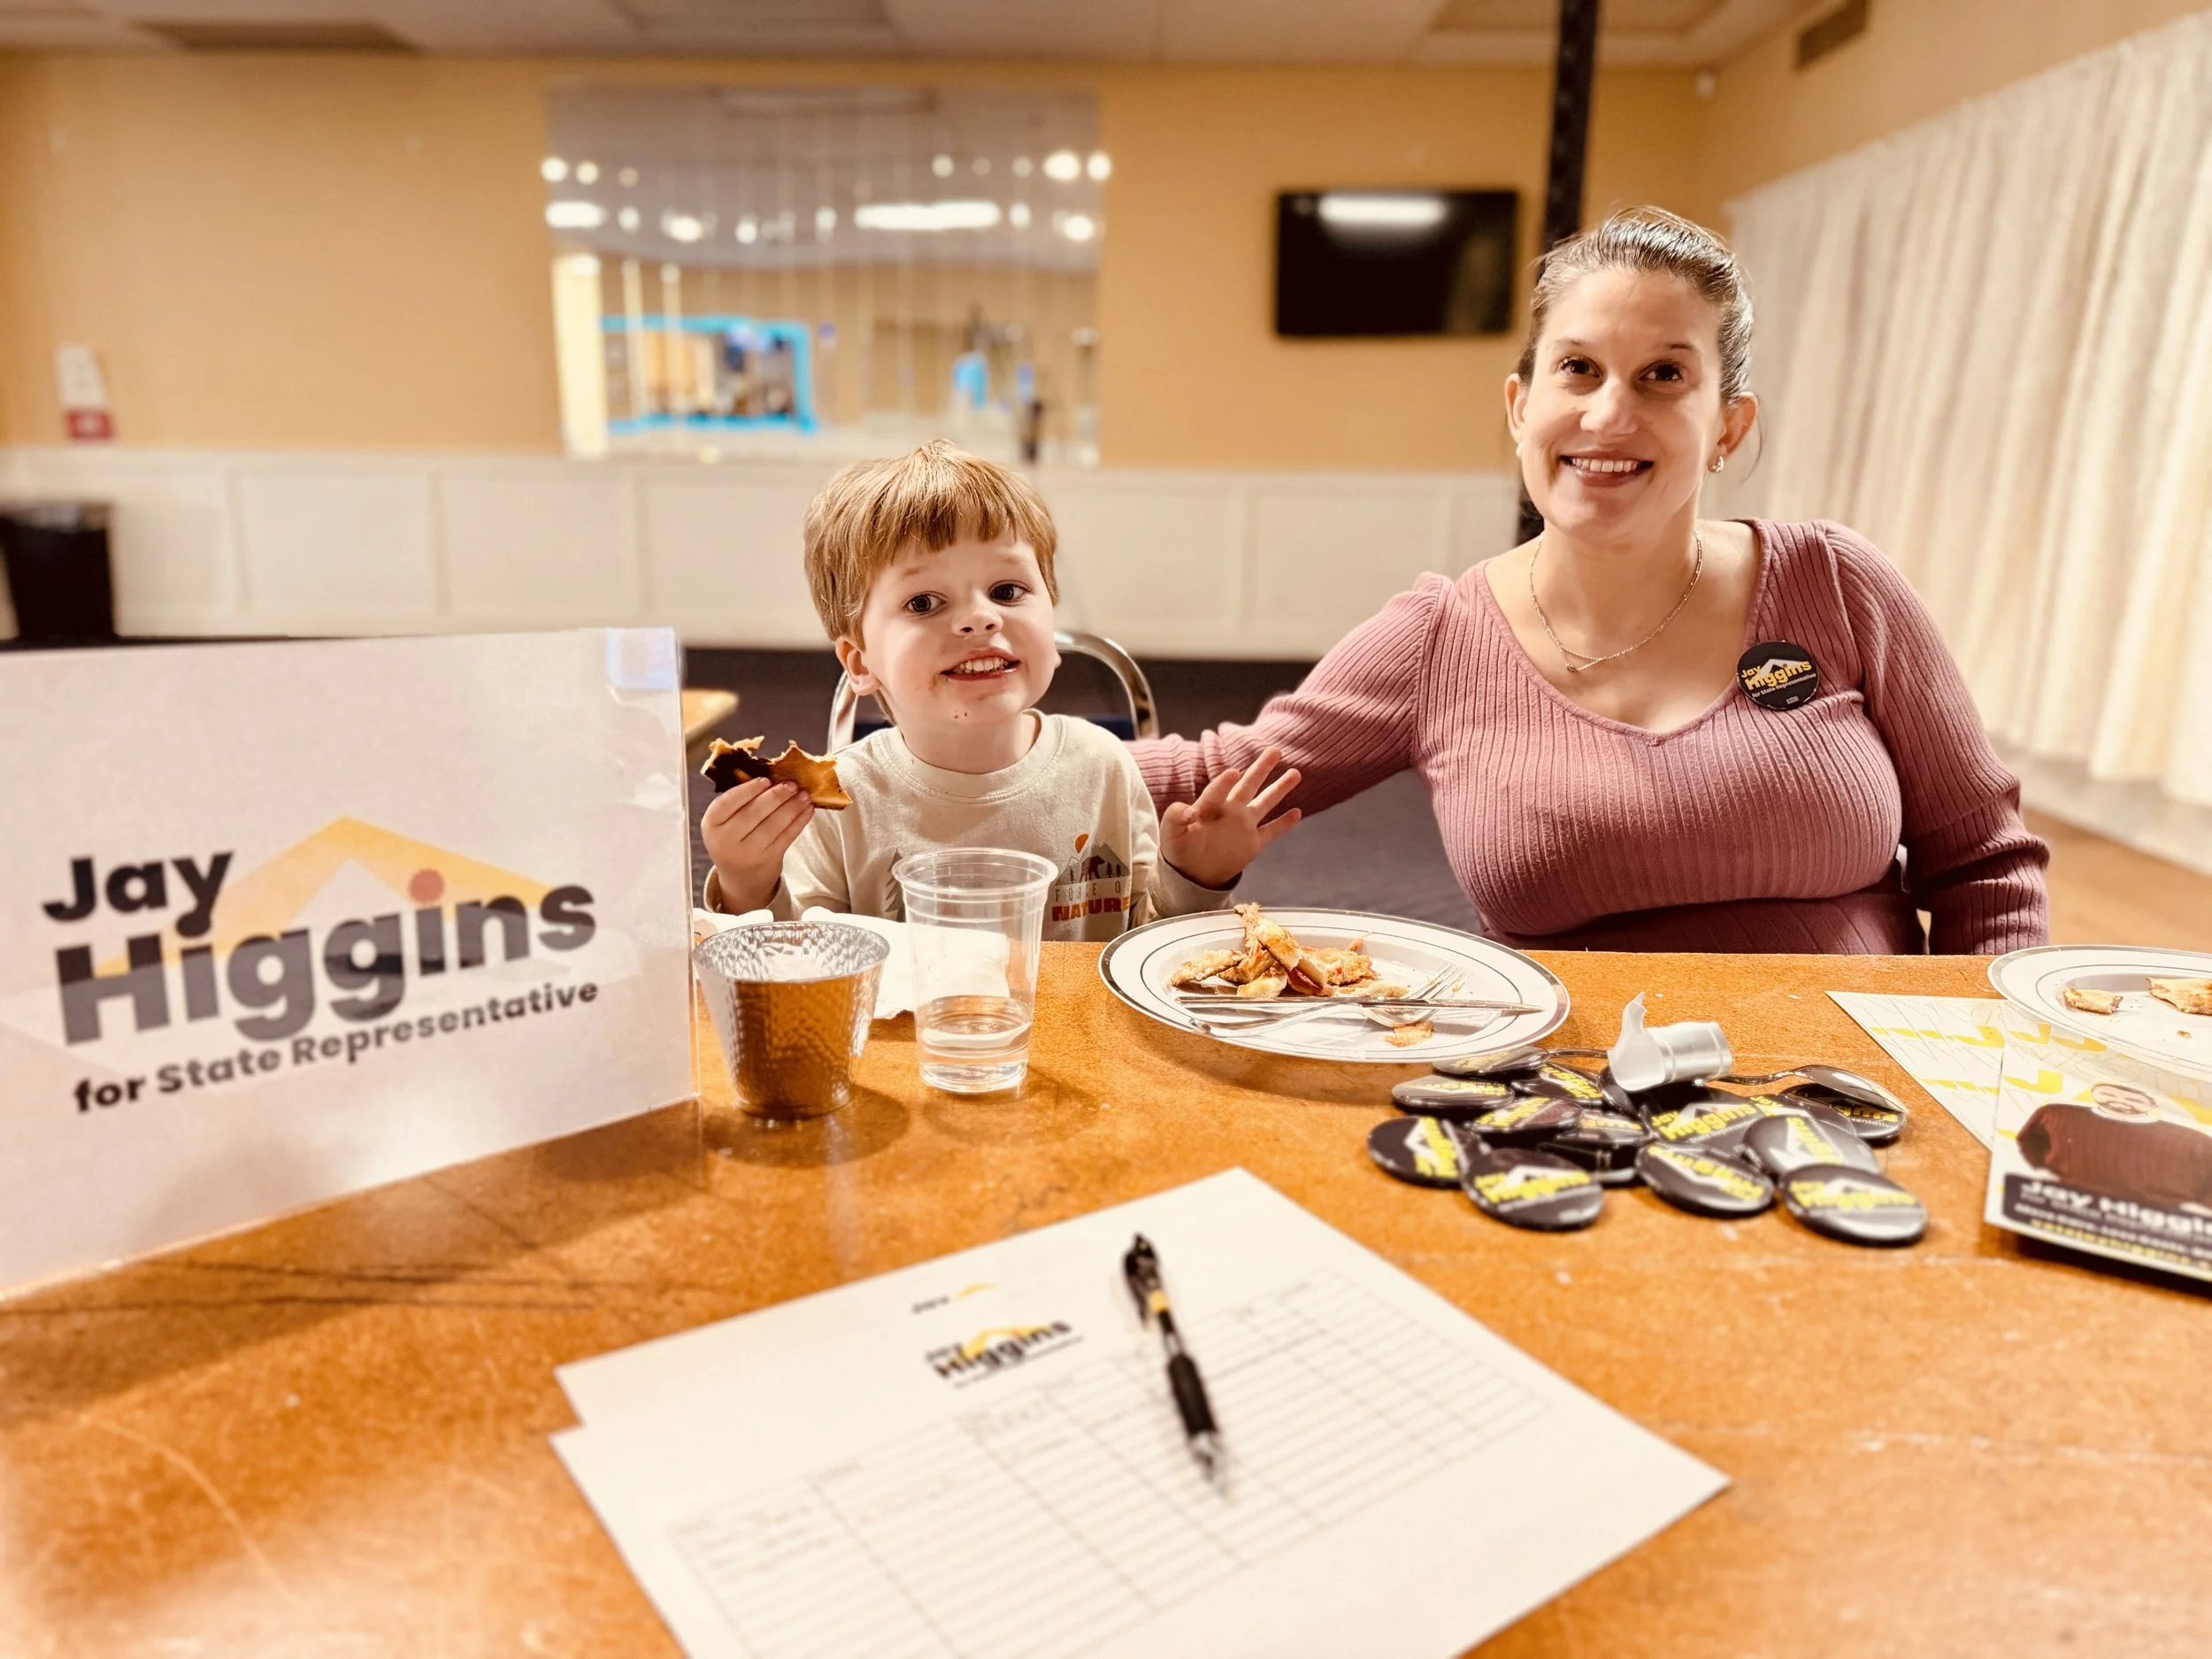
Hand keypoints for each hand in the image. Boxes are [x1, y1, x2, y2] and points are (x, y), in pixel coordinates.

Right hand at [701, 778, 813, 913]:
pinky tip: (807, 809)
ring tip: (804, 794)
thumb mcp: (725, 822)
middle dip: (776, 796)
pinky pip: (786, 837)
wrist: (740, 878)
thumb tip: (771, 774)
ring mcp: (747, 852)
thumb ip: (740, 801)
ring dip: (792, 807)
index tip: (766, 779)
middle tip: (792, 783)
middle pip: (754, 813)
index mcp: (712, 824)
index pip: (727, 802)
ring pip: (773, 825)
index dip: (748, 790)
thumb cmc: (734, 839)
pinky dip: (799, 821)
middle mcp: (726, 840)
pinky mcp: (768, 860)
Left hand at [1161, 747, 1301, 888]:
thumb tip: (1189, 810)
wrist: (1190, 872)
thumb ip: (1176, 817)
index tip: (1233, 772)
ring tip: (1295, 773)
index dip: (1224, 782)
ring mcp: (1243, 825)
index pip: (1217, 791)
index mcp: (1209, 806)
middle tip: (1275, 750)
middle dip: (1262, 768)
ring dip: (1279, 788)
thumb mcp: (1170, 832)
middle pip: (1249, 785)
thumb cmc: (1177, 848)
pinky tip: (1297, 812)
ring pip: (1265, 802)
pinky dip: (1284, 823)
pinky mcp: (1252, 843)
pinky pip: (1271, 831)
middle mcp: (1230, 810)